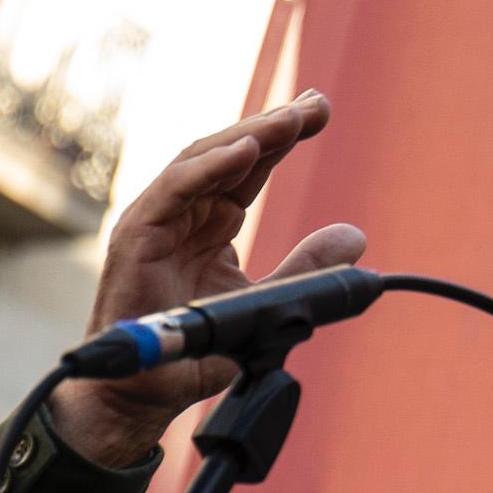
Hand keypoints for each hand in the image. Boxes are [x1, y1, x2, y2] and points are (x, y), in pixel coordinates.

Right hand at [48, 93, 364, 468]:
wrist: (147, 389)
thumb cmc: (199, 348)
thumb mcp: (269, 303)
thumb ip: (307, 269)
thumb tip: (356, 236)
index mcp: (212, 222)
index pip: (251, 168)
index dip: (284, 138)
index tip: (321, 112)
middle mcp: (184, 212)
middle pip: (230, 154)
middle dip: (275, 126)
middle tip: (317, 103)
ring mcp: (158, 220)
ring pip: (204, 161)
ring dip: (250, 136)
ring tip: (293, 119)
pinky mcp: (137, 235)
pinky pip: (174, 189)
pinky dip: (208, 166)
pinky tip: (245, 149)